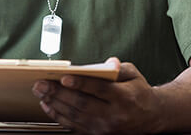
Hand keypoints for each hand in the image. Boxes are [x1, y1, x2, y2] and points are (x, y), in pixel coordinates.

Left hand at [32, 58, 161, 134]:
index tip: (64, 77)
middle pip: (82, 104)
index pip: (99, 90)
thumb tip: (109, 63)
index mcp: (123, 98)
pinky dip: (58, 116)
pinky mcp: (96, 134)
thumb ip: (119, 68)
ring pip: (74, 116)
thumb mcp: (133, 75)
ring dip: (54, 104)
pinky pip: (73, 126)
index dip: (81, 83)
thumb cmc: (138, 92)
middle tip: (41, 84)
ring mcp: (103, 127)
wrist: (150, 118)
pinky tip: (48, 106)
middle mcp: (112, 115)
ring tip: (40, 92)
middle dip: (58, 93)